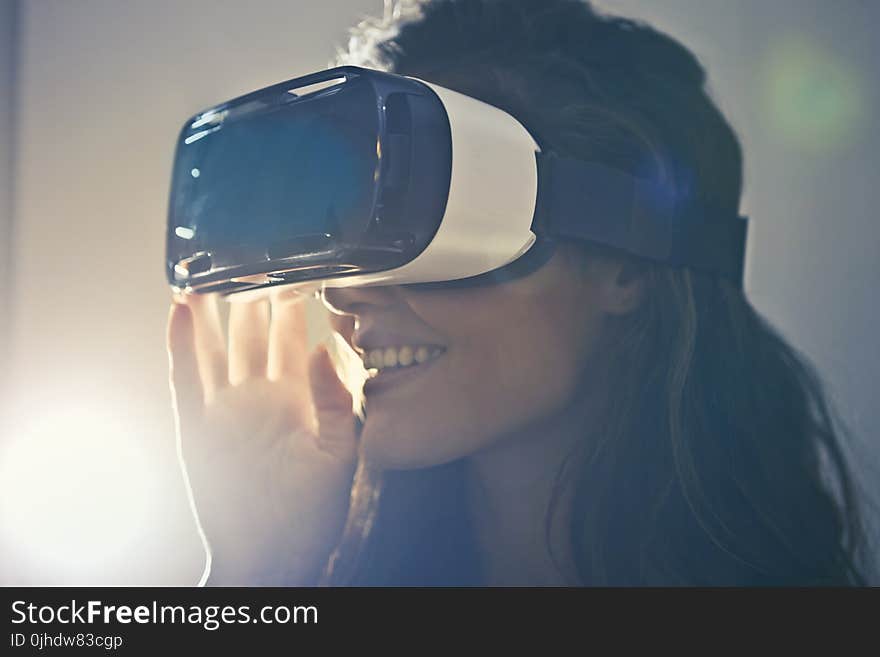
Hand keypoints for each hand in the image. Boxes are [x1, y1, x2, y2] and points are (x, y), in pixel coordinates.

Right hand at [166, 292, 356, 584]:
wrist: (270, 557)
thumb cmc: (310, 514)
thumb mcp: (340, 455)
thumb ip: (336, 402)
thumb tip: (325, 349)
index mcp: (294, 403)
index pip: (293, 343)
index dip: (294, 308)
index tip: (299, 272)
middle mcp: (257, 400)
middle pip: (251, 337)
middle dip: (253, 299)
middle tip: (255, 259)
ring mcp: (224, 411)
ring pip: (215, 349)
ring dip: (211, 313)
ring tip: (208, 273)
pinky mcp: (196, 426)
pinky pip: (186, 379)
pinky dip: (181, 346)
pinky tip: (181, 313)